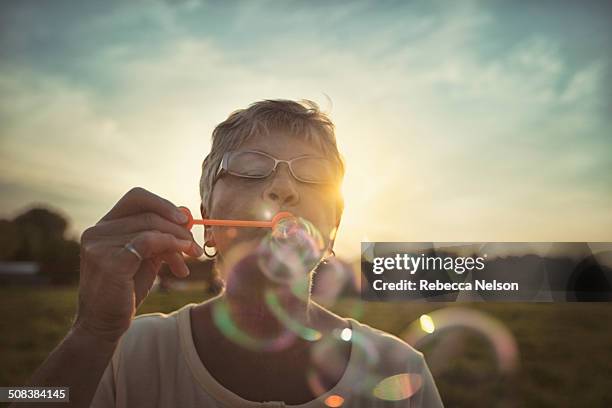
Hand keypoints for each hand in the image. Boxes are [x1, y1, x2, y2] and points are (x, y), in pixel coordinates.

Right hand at [74, 187, 202, 341]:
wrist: (104, 325)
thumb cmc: (126, 290)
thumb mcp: (146, 258)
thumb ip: (161, 236)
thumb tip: (186, 213)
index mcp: (104, 227)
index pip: (137, 198)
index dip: (163, 204)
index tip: (184, 219)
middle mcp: (97, 231)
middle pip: (148, 212)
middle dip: (177, 226)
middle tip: (193, 245)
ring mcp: (99, 245)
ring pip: (151, 227)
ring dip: (178, 241)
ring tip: (190, 256)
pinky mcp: (109, 260)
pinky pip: (149, 241)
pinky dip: (171, 246)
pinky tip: (180, 264)